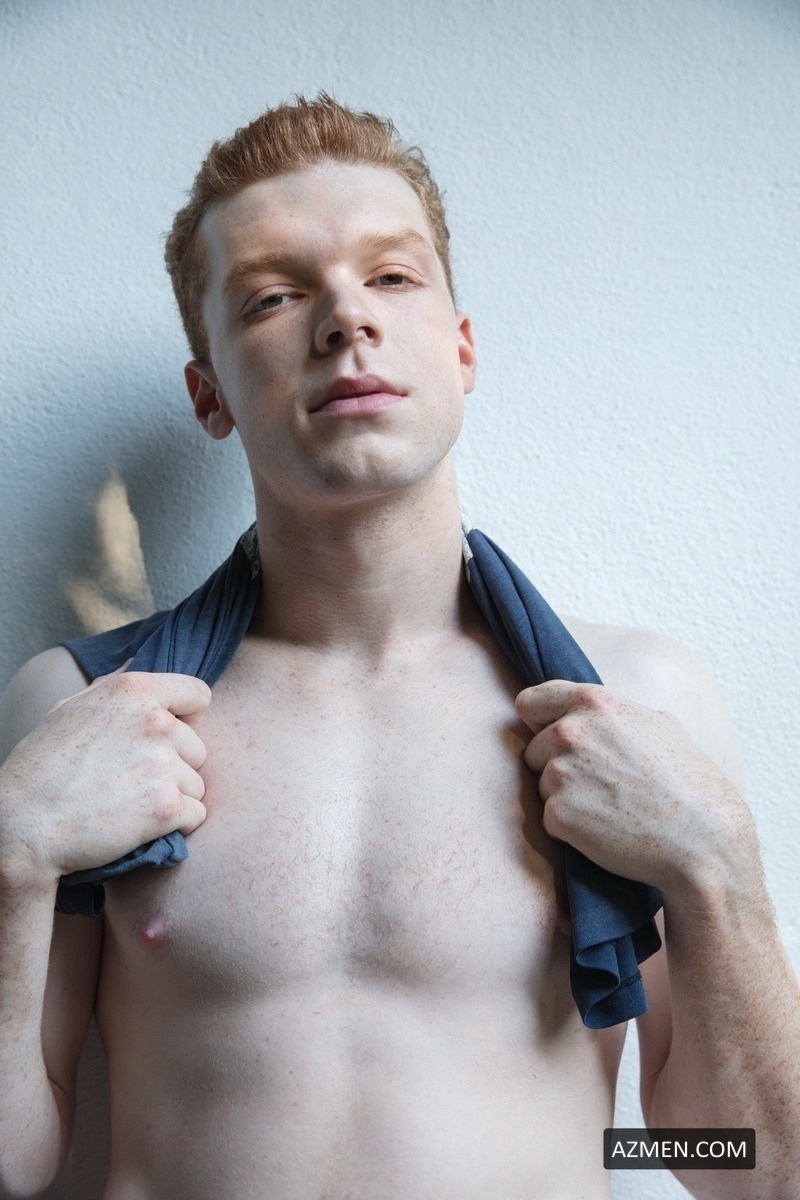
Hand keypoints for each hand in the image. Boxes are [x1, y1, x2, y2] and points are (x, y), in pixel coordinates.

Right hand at [0, 671, 210, 885]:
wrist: (22, 825)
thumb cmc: (42, 767)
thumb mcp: (72, 708)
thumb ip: (113, 685)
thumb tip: (139, 660)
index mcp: (134, 691)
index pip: (198, 695)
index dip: (188, 719)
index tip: (165, 740)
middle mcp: (156, 722)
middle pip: (197, 748)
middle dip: (173, 767)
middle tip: (129, 781)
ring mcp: (163, 764)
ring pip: (195, 784)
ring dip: (171, 797)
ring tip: (127, 803)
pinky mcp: (166, 806)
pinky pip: (195, 814)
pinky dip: (174, 825)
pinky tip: (137, 824)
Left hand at [515, 681, 750, 892]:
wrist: (703, 839)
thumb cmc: (688, 783)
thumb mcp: (658, 724)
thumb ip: (613, 714)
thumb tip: (590, 713)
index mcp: (594, 703)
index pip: (531, 702)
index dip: (537, 721)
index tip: (545, 734)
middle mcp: (570, 732)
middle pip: (534, 749)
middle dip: (557, 765)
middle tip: (602, 783)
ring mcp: (561, 773)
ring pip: (542, 784)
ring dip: (565, 797)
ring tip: (611, 806)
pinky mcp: (558, 813)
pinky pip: (550, 817)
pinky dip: (570, 827)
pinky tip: (606, 828)